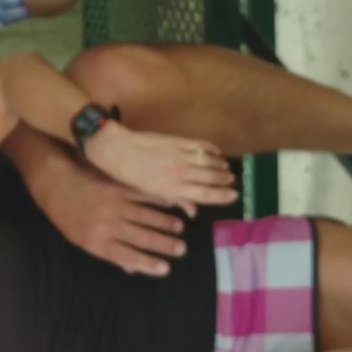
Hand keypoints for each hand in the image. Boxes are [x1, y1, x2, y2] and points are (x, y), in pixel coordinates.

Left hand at [30, 145, 187, 273]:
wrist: (55, 183)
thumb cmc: (68, 216)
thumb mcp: (82, 240)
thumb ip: (108, 253)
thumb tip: (133, 269)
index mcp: (97, 242)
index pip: (128, 256)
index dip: (148, 264)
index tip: (166, 268)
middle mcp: (107, 225)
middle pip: (141, 237)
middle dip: (164, 244)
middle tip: (181, 248)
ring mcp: (113, 204)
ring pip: (146, 215)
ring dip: (165, 222)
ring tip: (179, 227)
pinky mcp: (116, 186)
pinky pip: (142, 194)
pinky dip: (158, 199)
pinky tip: (170, 203)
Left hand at [88, 118, 237, 212]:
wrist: (117, 151)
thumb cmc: (131, 176)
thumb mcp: (152, 193)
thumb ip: (176, 200)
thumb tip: (194, 212)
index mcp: (172, 189)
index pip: (204, 194)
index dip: (222, 195)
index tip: (234, 195)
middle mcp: (178, 172)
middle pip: (210, 176)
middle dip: (224, 179)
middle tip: (232, 181)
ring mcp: (178, 154)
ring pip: (208, 160)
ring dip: (220, 164)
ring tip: (227, 168)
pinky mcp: (176, 140)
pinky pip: (199, 145)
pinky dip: (211, 149)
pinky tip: (216, 152)